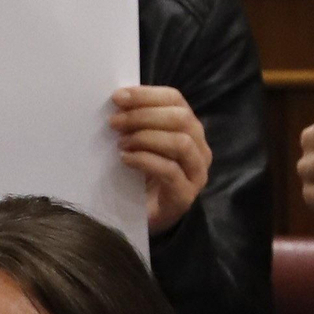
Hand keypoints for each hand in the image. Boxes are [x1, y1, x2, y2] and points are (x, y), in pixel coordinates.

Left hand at [110, 85, 211, 234]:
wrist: (143, 218)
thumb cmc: (139, 178)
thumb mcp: (138, 145)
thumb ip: (135, 124)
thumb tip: (116, 102)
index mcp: (189, 129)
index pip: (176, 100)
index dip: (147, 95)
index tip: (117, 97)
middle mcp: (199, 148)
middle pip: (180, 118)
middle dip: (144, 116)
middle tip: (114, 122)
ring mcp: (196, 173)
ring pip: (181, 143)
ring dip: (146, 138)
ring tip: (121, 142)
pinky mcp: (185, 196)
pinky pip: (170, 171)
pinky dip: (145, 161)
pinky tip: (125, 159)